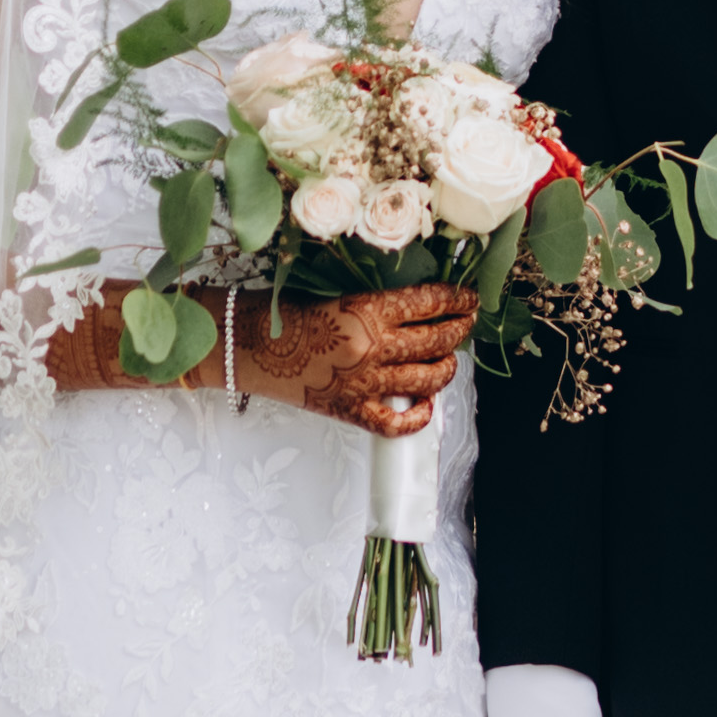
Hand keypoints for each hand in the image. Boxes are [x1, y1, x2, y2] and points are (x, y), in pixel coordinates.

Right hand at [229, 284, 478, 438]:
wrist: (246, 347)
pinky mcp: (351, 411)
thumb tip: (417, 306)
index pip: (428, 303)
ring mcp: (364, 383)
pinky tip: (426, 404)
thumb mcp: (334, 294)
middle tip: (465, 325)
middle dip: (459, 331)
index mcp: (366, 310)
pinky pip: (397, 423)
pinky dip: (419, 416)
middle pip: (436, 340)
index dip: (457, 300)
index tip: (469, 299)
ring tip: (448, 360)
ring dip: (446, 368)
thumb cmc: (284, 314)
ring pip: (427, 379)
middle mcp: (371, 347)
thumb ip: (375, 303)